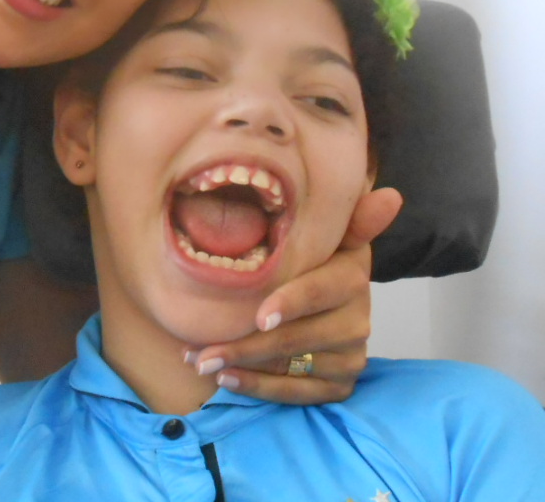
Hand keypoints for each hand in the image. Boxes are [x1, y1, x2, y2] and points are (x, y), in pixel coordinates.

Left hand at [184, 187, 402, 404]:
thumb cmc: (308, 257)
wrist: (320, 296)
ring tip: (199, 361)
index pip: (321, 291)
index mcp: (352, 276)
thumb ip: (348, 217)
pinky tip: (226, 379)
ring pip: (291, 368)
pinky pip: (297, 395)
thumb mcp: (324, 234)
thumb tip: (390, 196)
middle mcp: (358, 320)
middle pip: (298, 338)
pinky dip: (258, 388)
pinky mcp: (339, 385)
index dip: (292, 303)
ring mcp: (350, 357)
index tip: (259, 316)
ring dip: (241, 367)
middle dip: (245, 345)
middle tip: (201, 351)